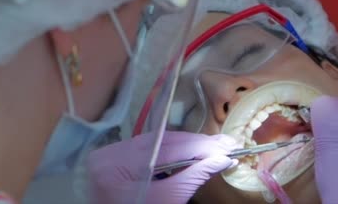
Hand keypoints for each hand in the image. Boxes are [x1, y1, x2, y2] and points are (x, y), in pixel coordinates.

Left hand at [88, 131, 239, 203]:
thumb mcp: (167, 201)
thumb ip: (193, 178)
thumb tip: (223, 160)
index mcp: (117, 164)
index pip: (166, 148)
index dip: (199, 146)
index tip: (227, 147)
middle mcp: (110, 152)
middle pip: (162, 141)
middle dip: (196, 144)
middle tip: (226, 144)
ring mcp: (111, 154)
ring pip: (157, 142)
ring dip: (187, 145)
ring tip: (214, 147)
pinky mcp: (116, 158)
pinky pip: (148, 149)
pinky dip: (170, 150)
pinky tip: (191, 150)